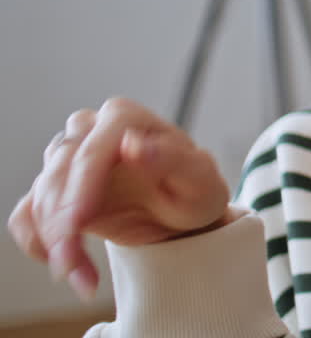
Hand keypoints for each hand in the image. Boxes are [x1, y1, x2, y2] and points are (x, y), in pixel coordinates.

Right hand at [7, 97, 235, 301]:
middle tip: (70, 262)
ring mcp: (69, 158)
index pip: (92, 151)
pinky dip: (37, 241)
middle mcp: (91, 130)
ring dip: (52, 238)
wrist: (182, 215)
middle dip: (60, 221)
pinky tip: (61, 264)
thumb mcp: (200, 181)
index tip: (77, 223)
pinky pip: (28, 211)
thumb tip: (133, 144)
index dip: (80, 187)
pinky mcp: (56, 188)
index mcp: (125, 118)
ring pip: (41, 194)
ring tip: (79, 274)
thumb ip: (173, 160)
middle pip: (59, 173)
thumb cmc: (195, 192)